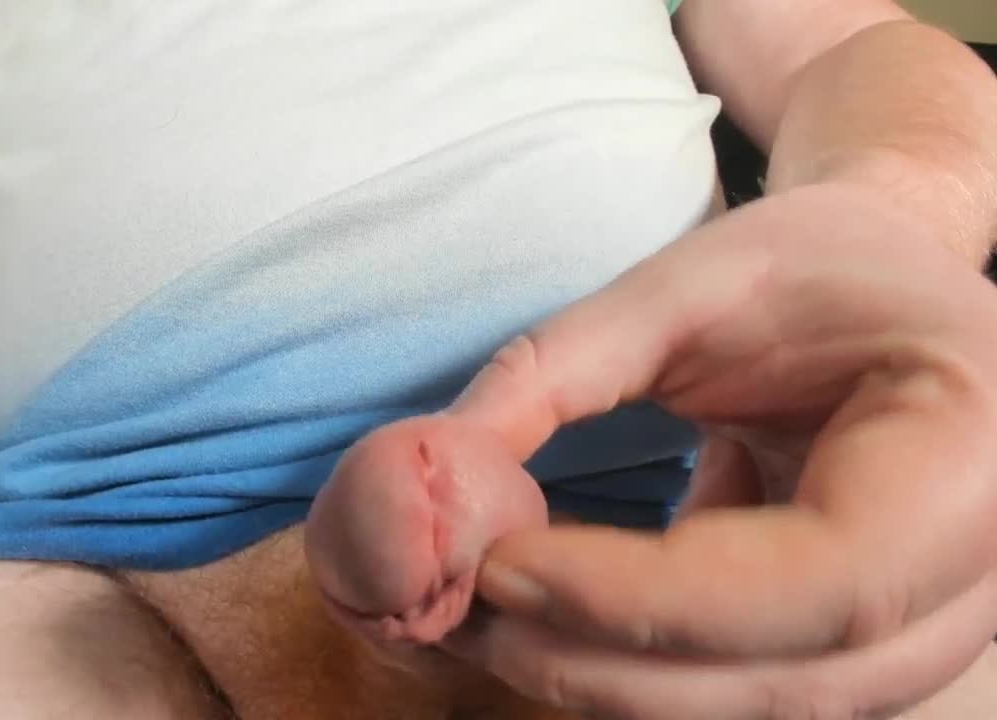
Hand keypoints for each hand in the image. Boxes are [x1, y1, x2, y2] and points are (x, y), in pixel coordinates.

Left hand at [441, 183, 996, 718]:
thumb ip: (561, 368)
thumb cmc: (815, 269)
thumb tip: (429, 470)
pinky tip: (535, 614)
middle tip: (454, 605)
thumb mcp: (694, 277)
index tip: (500, 565)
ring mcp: (932, 631)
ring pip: (754, 709)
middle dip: (598, 659)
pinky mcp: (860, 648)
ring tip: (471, 612)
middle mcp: (981, 573)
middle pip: (788, 680)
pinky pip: (736, 690)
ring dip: (596, 677)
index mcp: (972, 451)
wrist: (891, 298)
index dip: (650, 597)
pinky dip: (624, 668)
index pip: (825, 579)